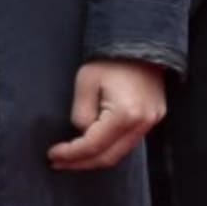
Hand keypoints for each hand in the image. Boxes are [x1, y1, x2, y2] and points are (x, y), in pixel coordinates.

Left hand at [48, 59, 166, 171]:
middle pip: (108, 157)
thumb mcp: (86, 84)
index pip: (93, 146)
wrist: (140, 42)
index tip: (52, 155)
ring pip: (120, 153)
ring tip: (72, 158)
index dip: (70, 154)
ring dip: (94, 158)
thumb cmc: (111, 60)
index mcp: (126, 114)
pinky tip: (93, 146)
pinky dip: (109, 148)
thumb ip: (81, 115)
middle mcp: (143, 122)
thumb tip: (83, 134)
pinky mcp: (154, 117)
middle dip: (80, 163)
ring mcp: (152, 121)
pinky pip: (129, 142)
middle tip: (58, 163)